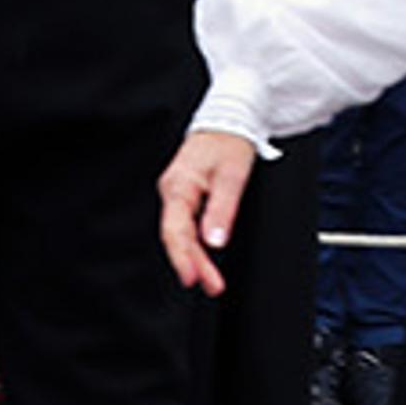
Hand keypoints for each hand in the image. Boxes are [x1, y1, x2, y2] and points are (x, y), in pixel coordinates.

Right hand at [159, 128, 257, 297]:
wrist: (230, 119)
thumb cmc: (230, 141)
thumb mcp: (233, 175)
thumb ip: (223, 209)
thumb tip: (215, 241)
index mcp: (178, 185)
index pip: (176, 230)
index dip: (183, 258)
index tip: (195, 278)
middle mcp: (172, 191)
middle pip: (177, 236)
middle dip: (194, 264)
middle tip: (212, 285)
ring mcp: (177, 194)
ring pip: (181, 233)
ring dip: (195, 258)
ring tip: (212, 281)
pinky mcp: (186, 195)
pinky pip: (185, 225)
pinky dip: (195, 244)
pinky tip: (204, 259)